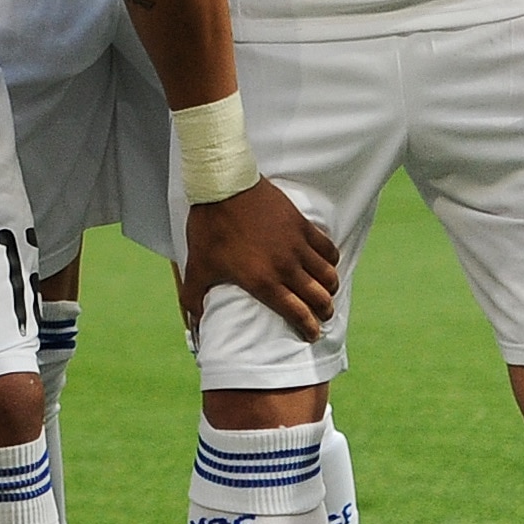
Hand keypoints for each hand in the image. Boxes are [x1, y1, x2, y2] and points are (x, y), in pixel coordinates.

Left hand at [178, 180, 339, 341]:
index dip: (308, 327)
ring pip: (328, 275)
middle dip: (324, 311)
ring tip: (327, 291)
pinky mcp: (302, 226)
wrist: (223, 188)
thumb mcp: (197, 266)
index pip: (296, 313)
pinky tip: (327, 264)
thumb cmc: (209, 229)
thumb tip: (192, 321)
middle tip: (323, 314)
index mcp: (262, 281)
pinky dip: (331, 260)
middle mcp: (285, 267)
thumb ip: (194, 297)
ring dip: (330, 287)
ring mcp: (297, 246)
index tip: (312, 334)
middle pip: (319, 297)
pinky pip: (328, 249)